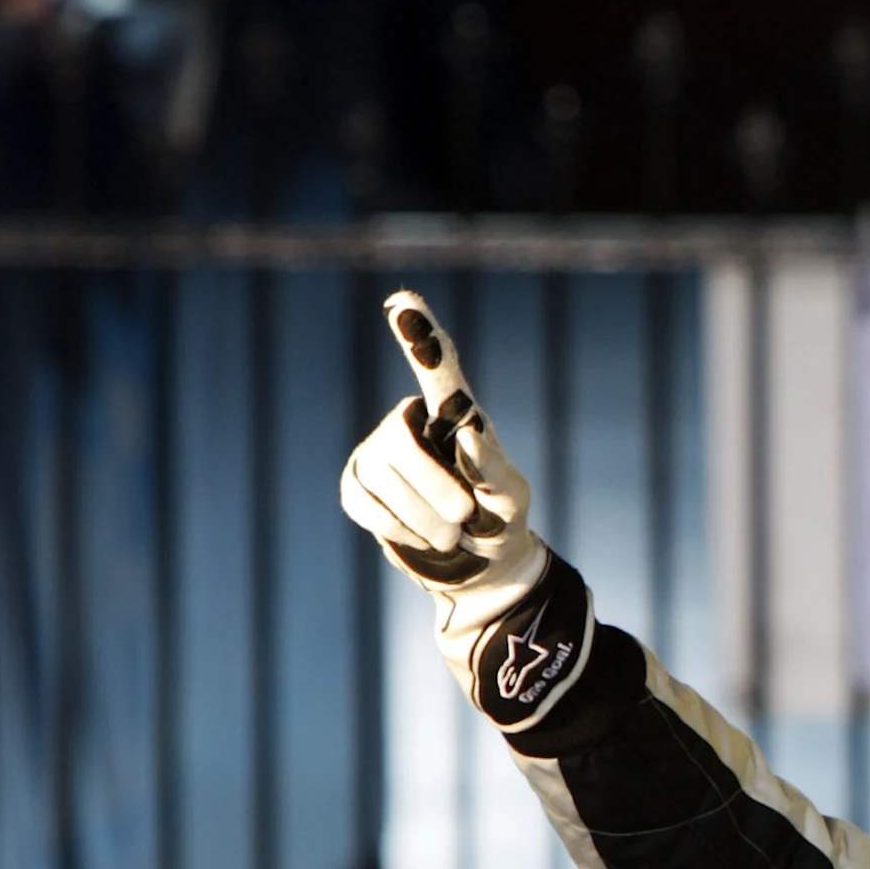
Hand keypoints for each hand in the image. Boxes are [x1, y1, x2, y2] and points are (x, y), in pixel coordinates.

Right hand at [341, 291, 542, 591]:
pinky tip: (420, 535)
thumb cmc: (500, 519)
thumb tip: (465, 432)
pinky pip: (364, 504)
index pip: (437, 369)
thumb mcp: (512, 498)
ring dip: (423, 518)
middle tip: (464, 516)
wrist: (477, 566)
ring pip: (380, 476)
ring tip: (450, 534)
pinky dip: (398, 529)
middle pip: (400, 441)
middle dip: (434, 487)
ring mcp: (378, 452)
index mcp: (456, 414)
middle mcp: (411, 422)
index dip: (419, 335)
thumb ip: (494, 467)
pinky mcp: (357, 487)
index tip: (402, 303)